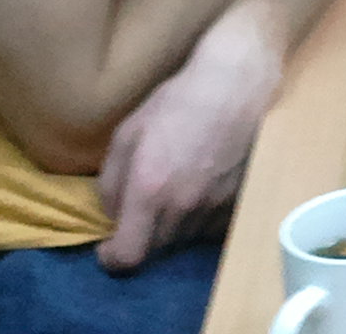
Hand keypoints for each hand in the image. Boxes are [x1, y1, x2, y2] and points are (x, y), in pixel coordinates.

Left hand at [93, 15, 285, 270]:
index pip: (128, 256)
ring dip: (170, 227)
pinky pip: (209, 228)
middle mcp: (183, 208)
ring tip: (173, 192)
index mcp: (149, 191)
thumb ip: (110, 181)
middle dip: (141, 235)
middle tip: (141, 208)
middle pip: (155, 250)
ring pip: (183, 239)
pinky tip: (198, 189)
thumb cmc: (177, 102)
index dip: (113, 259)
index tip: (108, 247)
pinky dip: (197, 219)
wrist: (236, 85)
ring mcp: (214, 208)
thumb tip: (112, 213)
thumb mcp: (127, 133)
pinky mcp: (237, 203)